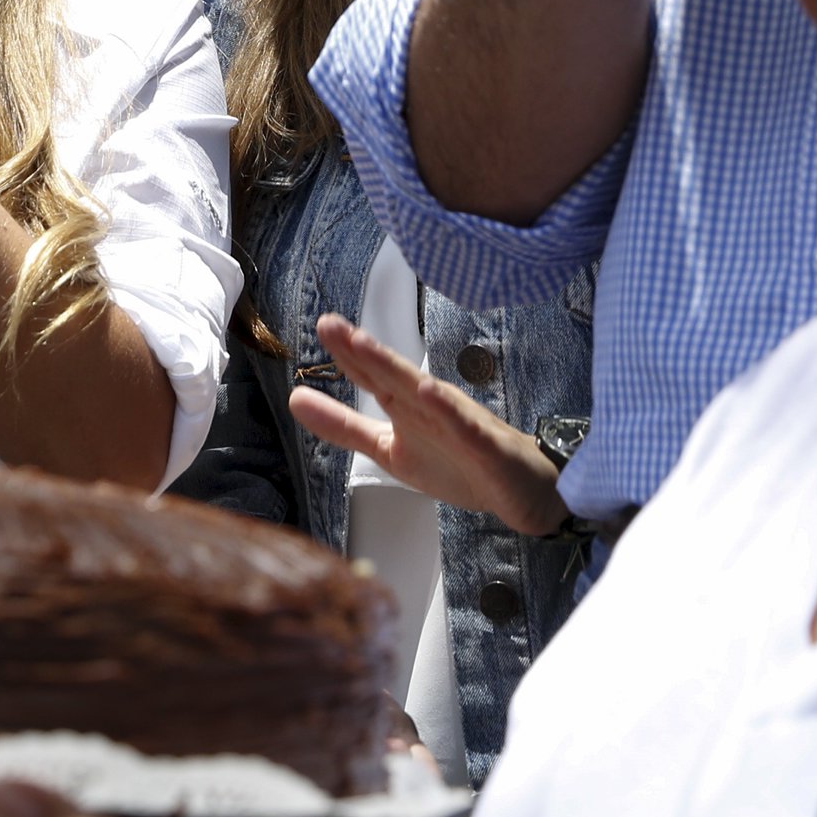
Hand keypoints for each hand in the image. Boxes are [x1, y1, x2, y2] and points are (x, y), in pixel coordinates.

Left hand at [293, 311, 569, 535]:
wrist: (522, 492)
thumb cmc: (456, 463)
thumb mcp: (389, 449)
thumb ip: (344, 426)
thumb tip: (294, 399)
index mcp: (407, 406)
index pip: (373, 376)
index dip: (347, 354)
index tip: (323, 325)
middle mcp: (431, 406)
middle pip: (393, 376)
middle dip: (364, 351)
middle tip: (331, 324)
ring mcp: (459, 423)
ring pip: (425, 393)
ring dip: (398, 370)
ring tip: (367, 348)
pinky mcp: (485, 446)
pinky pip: (465, 427)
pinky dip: (448, 411)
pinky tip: (428, 391)